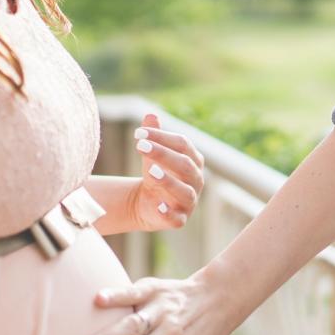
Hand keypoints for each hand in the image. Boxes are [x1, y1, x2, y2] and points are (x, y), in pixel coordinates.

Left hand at [129, 113, 203, 230]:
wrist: (147, 203)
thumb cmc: (155, 173)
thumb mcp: (152, 154)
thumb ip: (154, 136)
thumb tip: (151, 115)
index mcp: (193, 160)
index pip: (183, 144)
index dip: (162, 137)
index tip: (139, 132)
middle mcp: (196, 180)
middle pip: (185, 165)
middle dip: (163, 154)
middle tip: (140, 145)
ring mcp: (189, 201)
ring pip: (184, 191)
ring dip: (169, 181)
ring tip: (150, 171)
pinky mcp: (179, 219)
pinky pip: (177, 218)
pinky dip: (169, 212)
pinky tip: (157, 205)